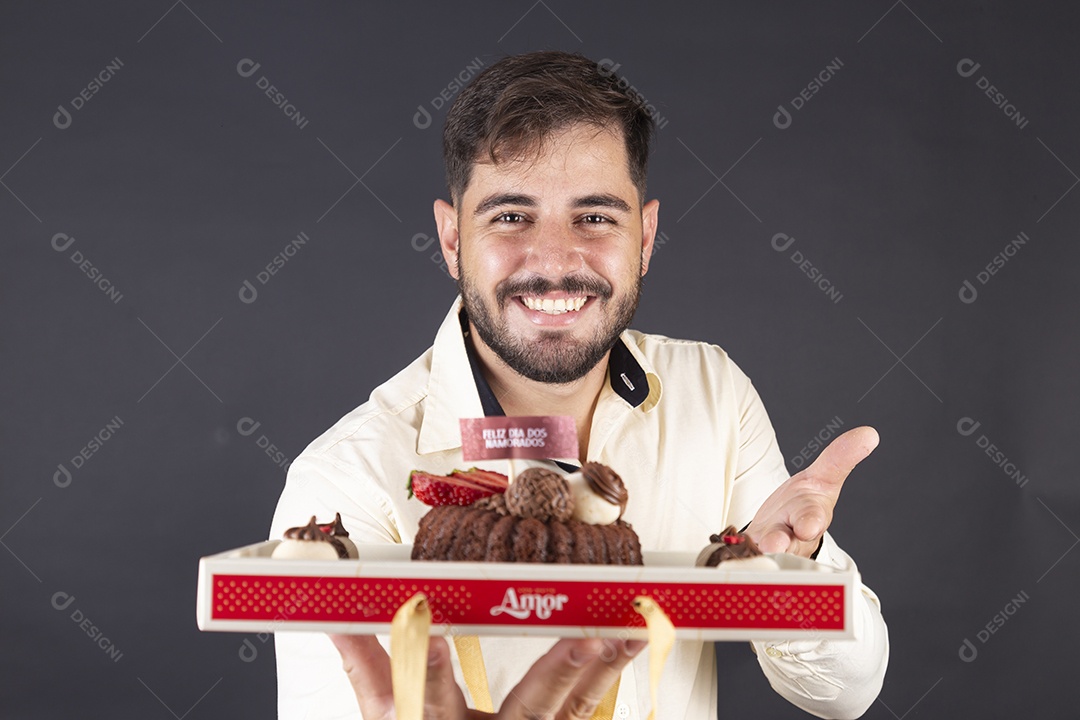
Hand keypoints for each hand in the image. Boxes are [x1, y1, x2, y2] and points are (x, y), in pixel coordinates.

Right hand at [329, 633, 644, 718]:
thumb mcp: (386, 717)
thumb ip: (364, 666)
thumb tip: (336, 618)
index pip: (429, 699)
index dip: (429, 672)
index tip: (432, 635)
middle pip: (528, 708)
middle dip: (556, 674)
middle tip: (585, 639)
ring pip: (572, 707)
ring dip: (597, 670)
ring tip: (620, 636)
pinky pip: (588, 709)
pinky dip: (611, 678)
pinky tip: (635, 644)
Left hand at [747, 426, 878, 557]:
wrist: (780, 535)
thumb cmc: (802, 507)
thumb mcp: (821, 478)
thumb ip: (839, 458)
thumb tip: (870, 434)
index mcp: (812, 517)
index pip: (812, 519)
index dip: (810, 523)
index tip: (807, 526)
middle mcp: (793, 541)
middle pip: (788, 545)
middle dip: (780, 544)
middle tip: (772, 545)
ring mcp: (770, 554)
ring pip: (763, 558)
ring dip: (757, 554)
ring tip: (753, 550)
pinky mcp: (750, 561)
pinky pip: (743, 562)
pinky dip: (738, 560)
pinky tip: (733, 558)